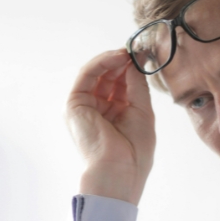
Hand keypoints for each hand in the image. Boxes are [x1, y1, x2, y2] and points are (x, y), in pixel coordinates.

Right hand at [66, 49, 155, 205]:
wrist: (119, 171)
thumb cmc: (133, 151)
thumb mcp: (142, 111)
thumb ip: (136, 85)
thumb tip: (135, 60)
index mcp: (114, 115)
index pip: (120, 85)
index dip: (131, 69)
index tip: (144, 55)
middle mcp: (97, 110)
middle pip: (108, 77)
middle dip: (123, 61)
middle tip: (138, 49)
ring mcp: (84, 107)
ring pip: (96, 73)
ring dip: (112, 59)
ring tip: (129, 52)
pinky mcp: (74, 104)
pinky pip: (86, 75)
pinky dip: (101, 62)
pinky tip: (118, 57)